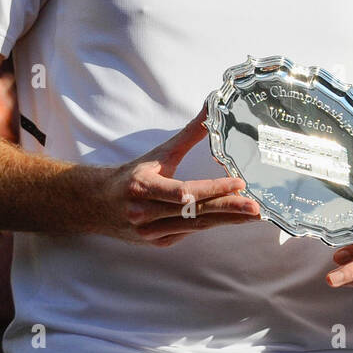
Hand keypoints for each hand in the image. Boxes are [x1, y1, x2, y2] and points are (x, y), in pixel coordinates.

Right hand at [100, 104, 260, 245]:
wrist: (96, 205)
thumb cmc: (131, 176)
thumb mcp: (158, 154)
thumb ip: (188, 135)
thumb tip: (210, 109)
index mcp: (143, 187)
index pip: (185, 190)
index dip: (213, 188)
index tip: (239, 183)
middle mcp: (144, 213)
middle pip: (194, 212)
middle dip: (228, 209)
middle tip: (256, 208)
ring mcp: (149, 232)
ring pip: (195, 226)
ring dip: (227, 220)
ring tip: (253, 214)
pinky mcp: (157, 243)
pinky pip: (189, 232)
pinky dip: (211, 224)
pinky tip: (233, 219)